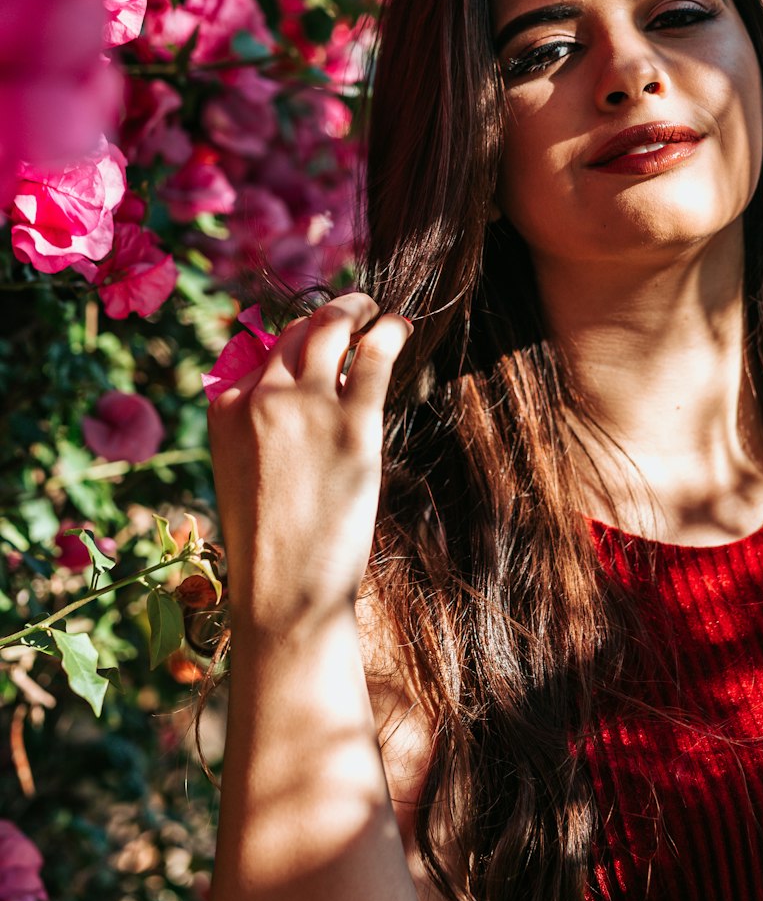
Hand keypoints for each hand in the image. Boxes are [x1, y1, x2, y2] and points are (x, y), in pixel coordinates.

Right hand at [207, 293, 411, 638]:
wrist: (285, 593)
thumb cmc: (270, 544)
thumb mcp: (243, 473)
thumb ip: (258, 426)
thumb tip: (296, 389)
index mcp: (225, 408)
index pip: (261, 353)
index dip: (293, 344)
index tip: (316, 342)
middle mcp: (261, 395)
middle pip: (296, 332)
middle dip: (324, 315)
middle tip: (351, 310)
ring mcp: (306, 404)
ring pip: (331, 327)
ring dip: (354, 308)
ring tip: (373, 309)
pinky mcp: (353, 420)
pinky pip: (373, 354)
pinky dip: (388, 331)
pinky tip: (399, 327)